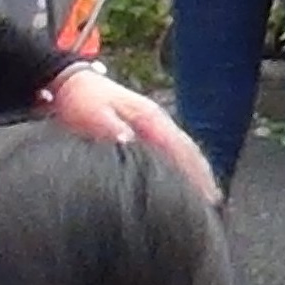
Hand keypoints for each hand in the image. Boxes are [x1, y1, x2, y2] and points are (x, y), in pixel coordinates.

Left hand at [46, 67, 221, 202]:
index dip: (195, 174)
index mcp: (150, 119)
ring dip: (197, 171)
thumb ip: (113, 130)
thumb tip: (132, 145)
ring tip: (207, 196)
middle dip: (203, 175)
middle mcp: (159, 121)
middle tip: (213, 204)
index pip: (181, 149)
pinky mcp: (148, 128)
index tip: (206, 197)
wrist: (71, 81)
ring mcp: (155, 124)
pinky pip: (174, 149)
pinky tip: (185, 178)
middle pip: (189, 151)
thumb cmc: (81, 100)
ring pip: (185, 149)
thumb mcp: (94, 115)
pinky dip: (185, 164)